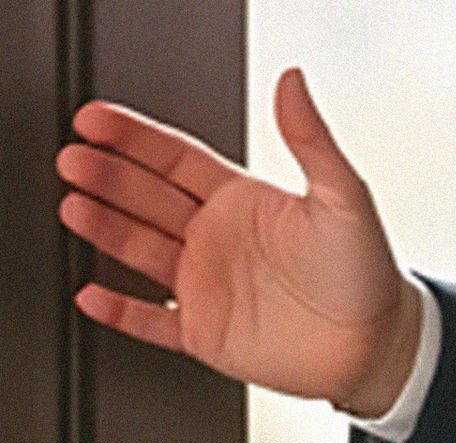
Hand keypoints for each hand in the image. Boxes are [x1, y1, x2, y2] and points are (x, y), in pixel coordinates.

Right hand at [54, 65, 421, 418]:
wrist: (379, 346)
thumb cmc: (368, 274)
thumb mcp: (345, 198)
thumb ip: (313, 141)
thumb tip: (294, 83)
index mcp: (244, 201)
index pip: (175, 159)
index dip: (135, 138)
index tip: (97, 120)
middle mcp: (219, 239)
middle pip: (147, 198)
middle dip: (109, 176)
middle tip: (76, 159)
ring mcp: (208, 285)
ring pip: (140, 250)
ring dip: (106, 227)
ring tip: (75, 205)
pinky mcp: (206, 332)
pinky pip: (151, 320)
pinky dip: (121, 311)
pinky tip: (92, 294)